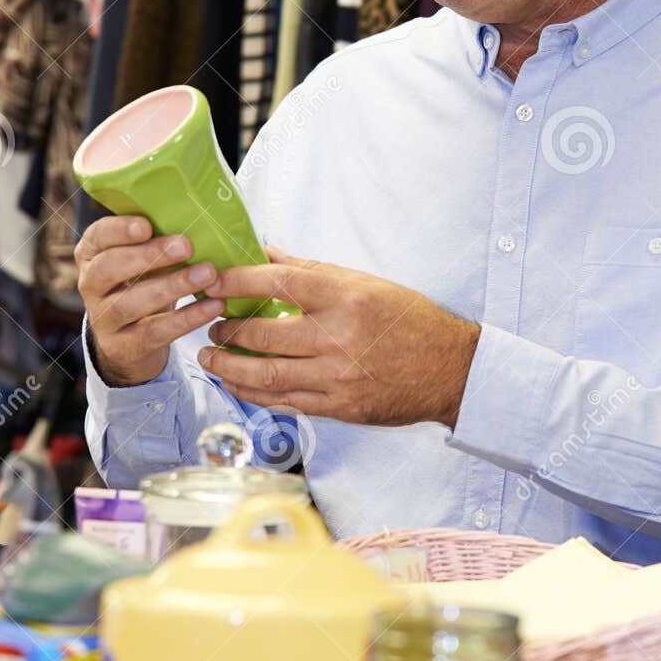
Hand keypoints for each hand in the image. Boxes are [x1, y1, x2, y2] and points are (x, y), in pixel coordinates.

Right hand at [75, 215, 225, 386]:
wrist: (131, 343)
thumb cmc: (143, 285)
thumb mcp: (143, 260)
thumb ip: (158, 241)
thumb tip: (198, 220)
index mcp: (92, 254)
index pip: (97, 237)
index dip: (119, 230)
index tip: (147, 225)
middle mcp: (90, 285)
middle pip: (109, 269)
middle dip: (148, 256)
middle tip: (185, 246)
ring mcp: (102, 319)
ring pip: (130, 303)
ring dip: (172, 287)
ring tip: (207, 274)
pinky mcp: (122, 347)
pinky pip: (154, 332)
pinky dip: (186, 319)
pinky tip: (213, 306)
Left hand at [197, 246, 481, 428]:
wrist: (450, 370)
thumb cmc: (410, 321)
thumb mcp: (366, 283)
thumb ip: (313, 271)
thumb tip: (267, 254)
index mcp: (346, 297)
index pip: (276, 283)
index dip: (236, 282)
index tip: (214, 282)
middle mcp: (339, 337)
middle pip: (263, 334)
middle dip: (226, 329)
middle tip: (211, 323)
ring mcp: (337, 376)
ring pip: (266, 375)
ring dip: (228, 366)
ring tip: (210, 357)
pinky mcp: (339, 407)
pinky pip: (284, 402)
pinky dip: (253, 393)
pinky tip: (237, 383)